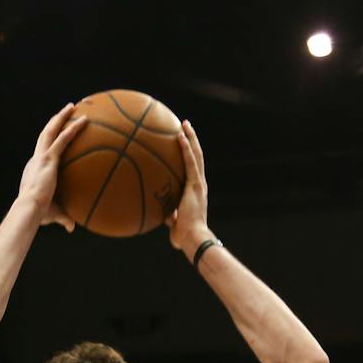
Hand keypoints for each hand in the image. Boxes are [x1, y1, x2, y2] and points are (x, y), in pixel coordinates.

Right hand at [18, 103, 85, 231]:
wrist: (29, 210)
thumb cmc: (38, 215)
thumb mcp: (53, 214)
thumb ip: (63, 217)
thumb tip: (72, 227)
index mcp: (35, 170)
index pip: (42, 151)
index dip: (48, 141)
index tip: (56, 134)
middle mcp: (36, 159)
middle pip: (45, 134)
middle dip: (55, 121)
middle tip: (65, 111)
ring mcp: (41, 157)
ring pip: (51, 130)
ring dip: (62, 117)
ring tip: (73, 106)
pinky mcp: (48, 158)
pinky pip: (63, 139)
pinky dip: (73, 128)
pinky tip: (84, 120)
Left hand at [165, 119, 210, 259]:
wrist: (193, 238)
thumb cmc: (184, 235)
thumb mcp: (174, 222)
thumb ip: (170, 216)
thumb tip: (162, 214)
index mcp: (195, 190)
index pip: (193, 167)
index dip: (190, 154)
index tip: (183, 143)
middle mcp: (200, 183)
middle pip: (197, 156)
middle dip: (191, 140)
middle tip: (184, 126)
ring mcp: (198, 183)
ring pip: (196, 155)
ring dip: (190, 138)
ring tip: (184, 124)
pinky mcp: (195, 184)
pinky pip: (190, 162)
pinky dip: (186, 148)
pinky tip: (181, 136)